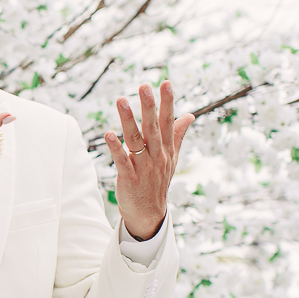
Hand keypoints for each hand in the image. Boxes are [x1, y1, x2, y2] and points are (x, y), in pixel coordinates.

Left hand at [104, 81, 193, 239]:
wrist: (149, 214)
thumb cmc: (158, 182)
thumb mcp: (172, 158)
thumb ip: (178, 135)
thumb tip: (190, 115)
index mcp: (166, 149)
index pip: (168, 122)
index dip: (167, 102)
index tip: (166, 83)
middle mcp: (156, 156)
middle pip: (153, 128)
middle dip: (149, 106)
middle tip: (144, 86)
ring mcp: (143, 167)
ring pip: (136, 140)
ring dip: (128, 120)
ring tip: (121, 101)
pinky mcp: (128, 177)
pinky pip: (121, 160)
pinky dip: (115, 147)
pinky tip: (108, 134)